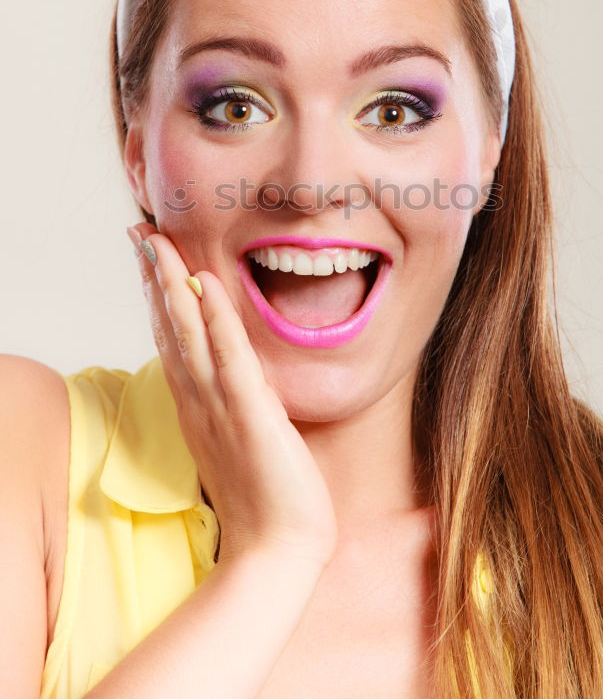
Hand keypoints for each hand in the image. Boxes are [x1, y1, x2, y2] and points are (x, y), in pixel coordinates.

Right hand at [127, 223, 337, 569]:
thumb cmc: (268, 498)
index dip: (159, 297)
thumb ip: (234, 405)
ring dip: (172, 286)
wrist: (279, 551)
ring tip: (157, 244)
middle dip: (154, 279)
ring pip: (190, 334)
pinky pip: (231, 358)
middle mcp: (200, 401)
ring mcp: (221, 406)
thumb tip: (235, 377)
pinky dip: (218, 319)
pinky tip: (208, 285)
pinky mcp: (250, 415)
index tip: (149, 259)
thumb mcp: (244, 439)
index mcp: (199, 405)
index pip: (173, 340)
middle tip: (140, 235)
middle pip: (170, 328)